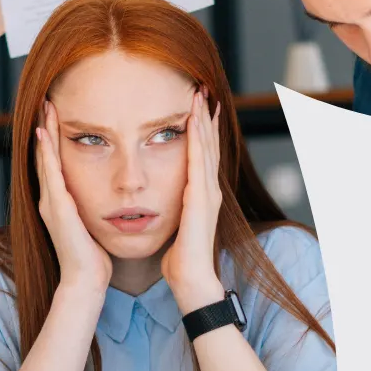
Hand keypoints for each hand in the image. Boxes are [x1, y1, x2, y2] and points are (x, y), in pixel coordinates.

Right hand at [35, 100, 112, 296]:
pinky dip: (46, 151)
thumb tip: (106, 197)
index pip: (55, 163)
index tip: (58, 115)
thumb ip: (92, 209)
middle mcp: (50, 199)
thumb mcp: (92, 225)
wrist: (86, 280)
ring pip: (44, 159)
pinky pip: (50, 172)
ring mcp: (50, 202)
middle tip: (46, 101)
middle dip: (45, 128)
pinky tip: (44, 133)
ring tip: (44, 108)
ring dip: (44, 132)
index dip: (54, 139)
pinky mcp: (57, 207)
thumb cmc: (93, 257)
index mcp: (60, 202)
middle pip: (45, 156)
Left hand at [162, 87, 225, 313]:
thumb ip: (175, 209)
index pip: (201, 155)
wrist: (191, 280)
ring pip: (206, 148)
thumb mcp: (176, 226)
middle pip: (207, 145)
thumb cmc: (181, 259)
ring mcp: (208, 193)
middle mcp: (208, 190)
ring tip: (200, 96)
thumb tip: (163, 201)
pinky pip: (198, 163)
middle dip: (205, 118)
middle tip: (202, 90)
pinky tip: (193, 122)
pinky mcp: (201, 200)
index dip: (200, 130)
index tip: (196, 107)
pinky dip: (197, 140)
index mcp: (200, 195)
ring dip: (203, 121)